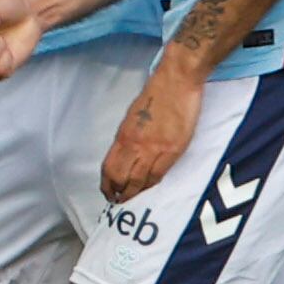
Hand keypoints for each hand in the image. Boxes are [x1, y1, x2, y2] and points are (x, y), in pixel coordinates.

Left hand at [102, 69, 200, 204]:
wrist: (176, 82)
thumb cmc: (156, 94)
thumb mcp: (132, 116)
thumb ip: (128, 137)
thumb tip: (126, 154)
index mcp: (124, 135)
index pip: (109, 168)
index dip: (107, 184)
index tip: (107, 192)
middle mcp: (136, 145)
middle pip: (122, 179)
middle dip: (119, 193)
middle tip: (118, 201)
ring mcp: (155, 149)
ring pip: (140, 181)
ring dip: (134, 192)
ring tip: (132, 198)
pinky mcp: (173, 150)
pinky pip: (159, 174)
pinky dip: (152, 184)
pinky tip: (149, 186)